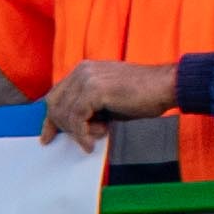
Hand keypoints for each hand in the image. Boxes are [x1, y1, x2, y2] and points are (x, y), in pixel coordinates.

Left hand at [38, 59, 177, 148]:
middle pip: (55, 104)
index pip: (55, 95)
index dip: (50, 118)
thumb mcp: (107, 100)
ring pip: (65, 113)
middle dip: (61, 127)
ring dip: (78, 132)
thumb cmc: (142, 95)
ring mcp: (87, 78)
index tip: (48, 137)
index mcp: (84, 70)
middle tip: (80, 140)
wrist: (166, 86)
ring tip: (98, 135)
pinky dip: (82, 135)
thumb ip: (88, 107)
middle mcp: (82, 71)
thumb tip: (72, 127)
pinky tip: (92, 143)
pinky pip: (77, 118)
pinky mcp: (95, 90)